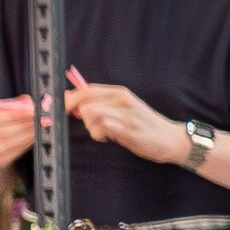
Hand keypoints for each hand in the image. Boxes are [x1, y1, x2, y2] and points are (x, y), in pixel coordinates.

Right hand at [0, 94, 39, 175]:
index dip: (11, 114)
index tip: (29, 109)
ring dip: (26, 135)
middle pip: (0, 132)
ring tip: (38, 126)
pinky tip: (33, 137)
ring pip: (8, 144)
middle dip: (22, 124)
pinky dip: (25, 144)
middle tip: (38, 118)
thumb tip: (27, 101)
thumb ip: (7, 106)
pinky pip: (12, 153)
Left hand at [63, 69, 187, 164]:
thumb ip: (100, 106)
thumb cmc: (143, 127)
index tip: (58, 109)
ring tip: (101, 133)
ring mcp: (125, 113)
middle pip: (83, 99)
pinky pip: (101, 127)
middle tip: (75, 122)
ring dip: (89, 126)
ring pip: (89, 112)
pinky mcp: (128, 129)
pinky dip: (98, 134)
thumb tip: (73, 104)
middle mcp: (121, 99)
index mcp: (119, 93)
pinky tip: (107, 138)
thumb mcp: (122, 111)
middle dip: (72, 111)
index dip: (67, 99)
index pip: (85, 89)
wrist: (171, 140)